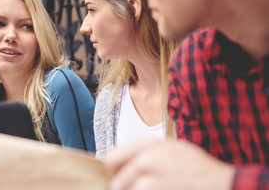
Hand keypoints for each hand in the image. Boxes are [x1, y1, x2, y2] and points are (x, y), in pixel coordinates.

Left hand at [104, 138, 234, 189]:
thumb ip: (145, 151)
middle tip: (135, 186)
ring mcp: (148, 182)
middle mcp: (144, 161)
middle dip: (121, 186)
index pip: (111, 158)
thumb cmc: (197, 167)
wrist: (220, 185)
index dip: (111, 170)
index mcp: (148, 145)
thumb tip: (123, 158)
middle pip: (115, 180)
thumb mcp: (171, 147)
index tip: (114, 176)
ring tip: (151, 188)